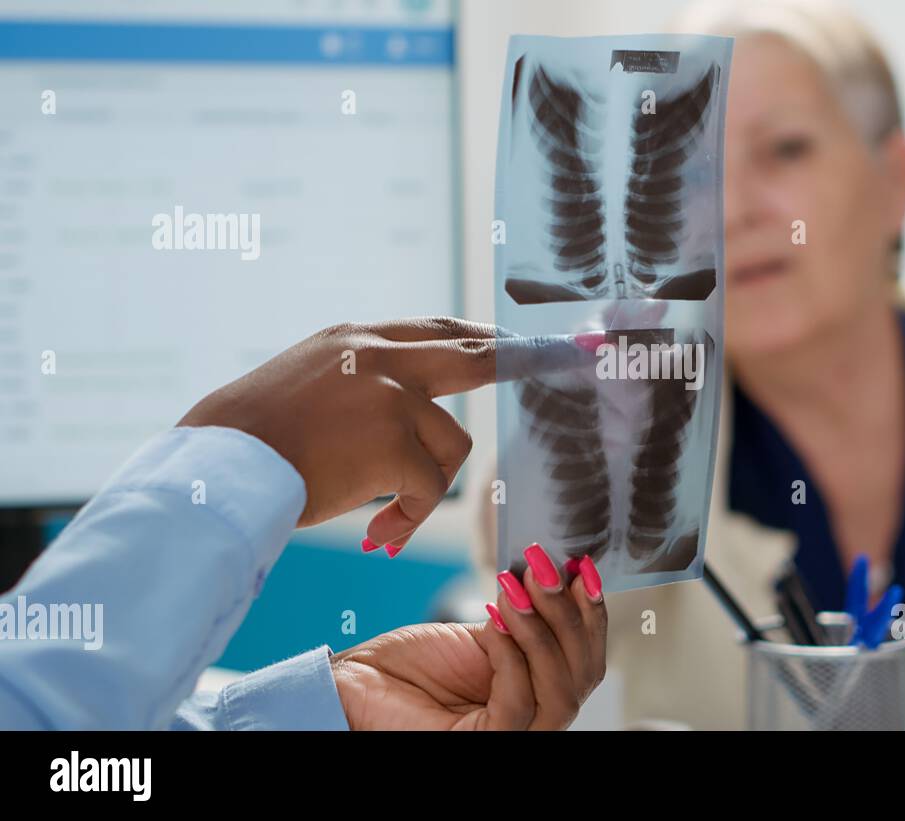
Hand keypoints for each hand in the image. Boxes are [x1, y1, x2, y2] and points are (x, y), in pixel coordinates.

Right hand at [178, 318, 584, 551]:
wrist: (215, 468)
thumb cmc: (245, 439)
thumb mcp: (303, 382)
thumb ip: (356, 381)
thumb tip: (400, 405)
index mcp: (354, 339)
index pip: (436, 328)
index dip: (482, 338)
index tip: (511, 343)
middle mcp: (378, 356)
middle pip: (475, 356)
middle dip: (521, 361)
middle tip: (561, 358)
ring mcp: (390, 396)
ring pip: (452, 445)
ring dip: (426, 491)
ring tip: (386, 521)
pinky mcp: (393, 442)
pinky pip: (431, 490)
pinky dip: (409, 522)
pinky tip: (376, 535)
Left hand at [329, 544, 606, 729]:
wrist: (359, 684)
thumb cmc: (414, 664)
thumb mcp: (486, 630)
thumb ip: (526, 617)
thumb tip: (562, 574)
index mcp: (540, 689)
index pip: (587, 659)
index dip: (593, 612)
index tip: (583, 566)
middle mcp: (535, 720)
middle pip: (584, 675)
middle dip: (569, 614)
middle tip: (543, 566)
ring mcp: (514, 737)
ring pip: (560, 692)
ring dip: (541, 629)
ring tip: (515, 585)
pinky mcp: (486, 745)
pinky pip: (517, 705)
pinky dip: (511, 654)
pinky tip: (494, 618)